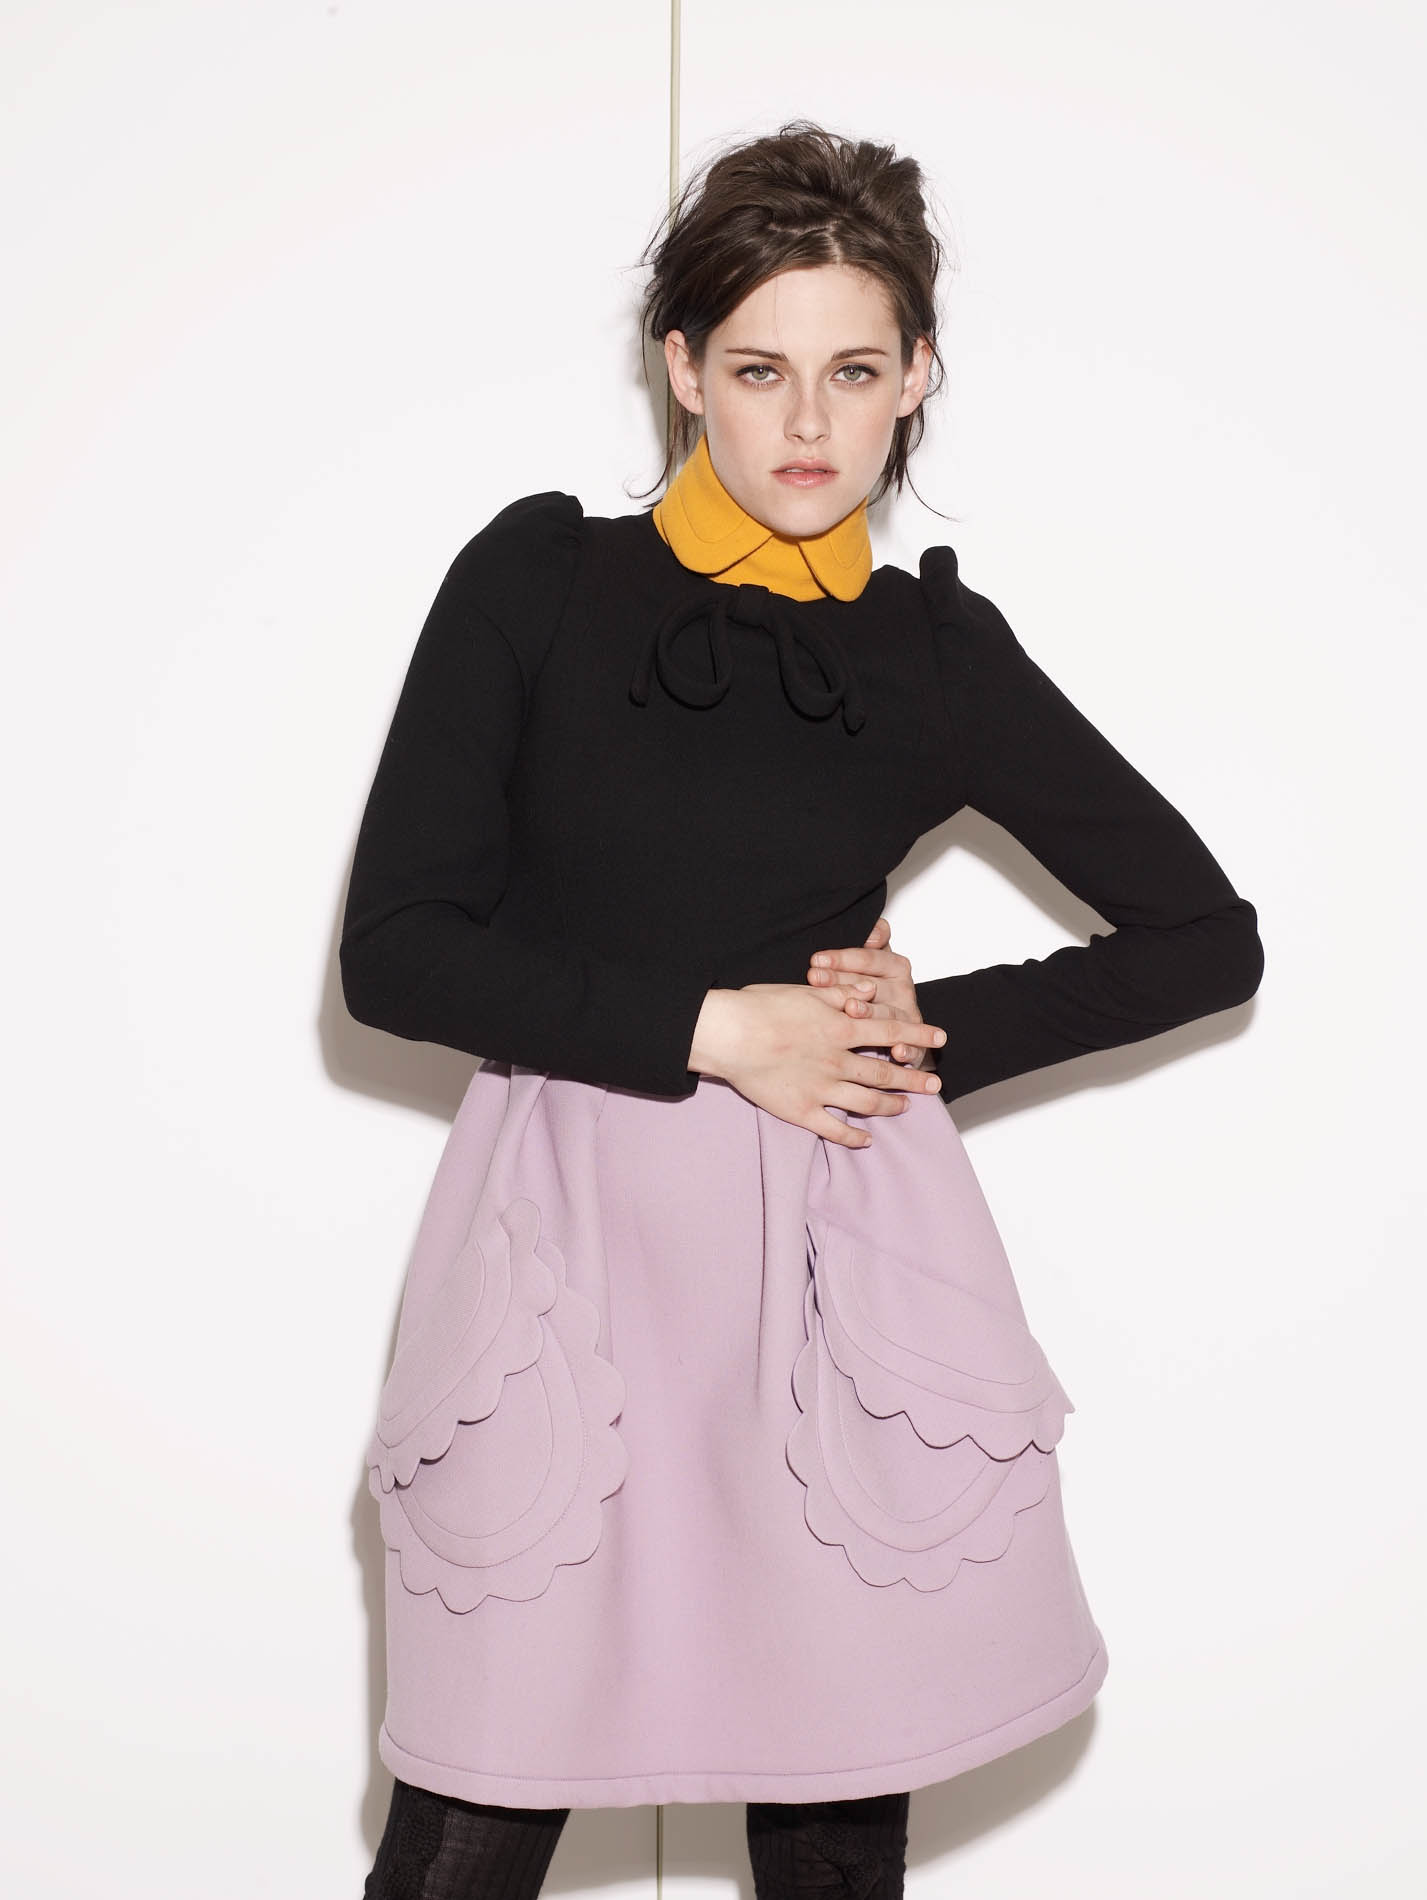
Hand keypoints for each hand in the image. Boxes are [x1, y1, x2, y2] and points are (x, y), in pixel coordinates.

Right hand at [688, 983, 944, 1149]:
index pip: (890, 1033)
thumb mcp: (805, 990)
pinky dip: (854, 1137)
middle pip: (885, 1072)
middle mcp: (837, 1061)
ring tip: (905, 1108)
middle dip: (914, 1078)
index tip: (940, 1039)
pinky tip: (866, 1140)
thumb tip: (871, 991)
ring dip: (890, 1106)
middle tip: (935, 1083)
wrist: (729, 1035)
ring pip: (866, 1102)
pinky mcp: (801, 1111)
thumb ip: (841, 993)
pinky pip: (834, 1129)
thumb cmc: (761, 1007)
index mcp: (840, 1028)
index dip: (918, 1036)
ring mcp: (821, 1089)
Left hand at [805, 916, 933, 1068]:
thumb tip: (875, 929)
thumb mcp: (869, 963)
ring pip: (888, 1015)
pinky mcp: (915, 1047)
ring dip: (870, 1012)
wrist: (891, 1027)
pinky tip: (895, 1051)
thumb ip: (872, 942)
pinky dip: (908, 1051)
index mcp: (895, 968)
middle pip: (874, 985)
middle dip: (843, 983)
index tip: (816, 959)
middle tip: (816, 978)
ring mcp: (909, 1019)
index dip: (843, 958)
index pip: (869, 959)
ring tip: (850, 1009)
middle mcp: (904, 992)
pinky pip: (914, 1049)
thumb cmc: (871, 991)